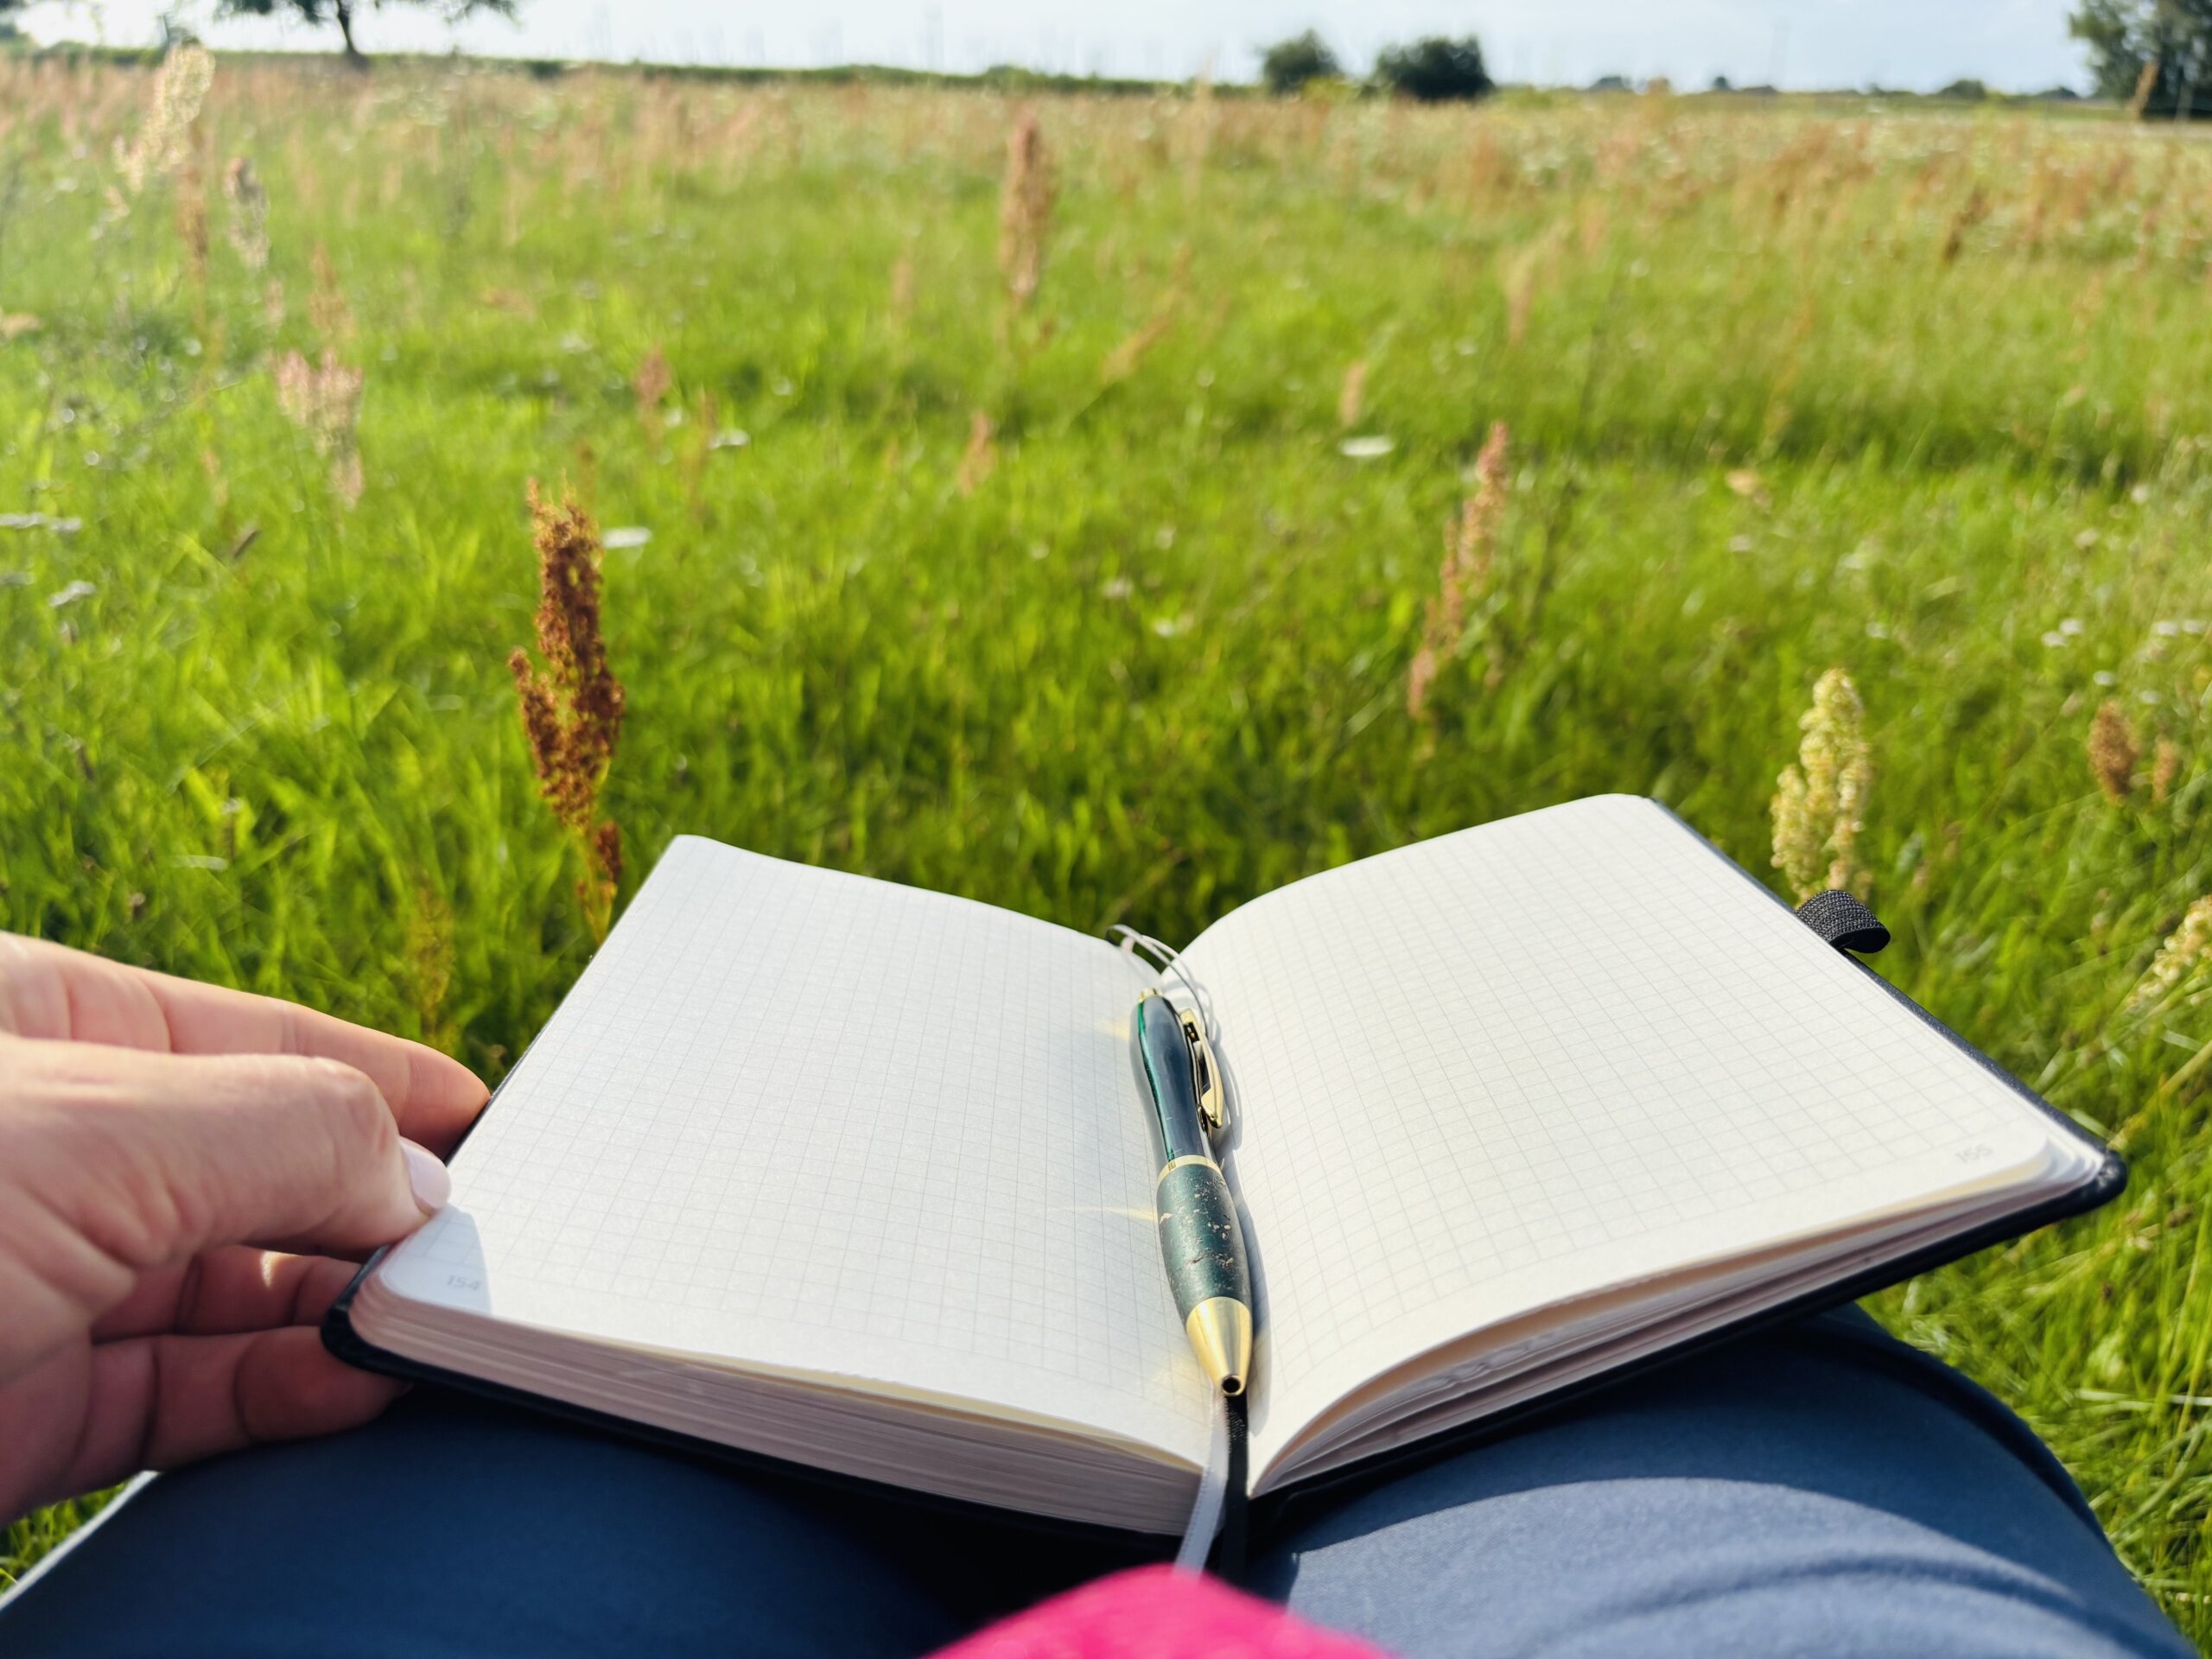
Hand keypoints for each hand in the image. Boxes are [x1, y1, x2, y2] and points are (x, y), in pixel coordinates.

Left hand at [0, 935, 487, 1519]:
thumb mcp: (91, 1132)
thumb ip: (290, 1131)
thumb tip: (422, 1181)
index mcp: (36, 1029)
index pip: (258, 1041)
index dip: (385, 1077)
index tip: (503, 1127)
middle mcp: (40, 1157)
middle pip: (255, 1171)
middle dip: (374, 1207)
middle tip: (488, 1252)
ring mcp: (25, 1294)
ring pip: (229, 1294)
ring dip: (339, 1310)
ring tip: (439, 1326)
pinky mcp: (10, 1426)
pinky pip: (181, 1400)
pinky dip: (279, 1396)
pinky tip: (357, 1387)